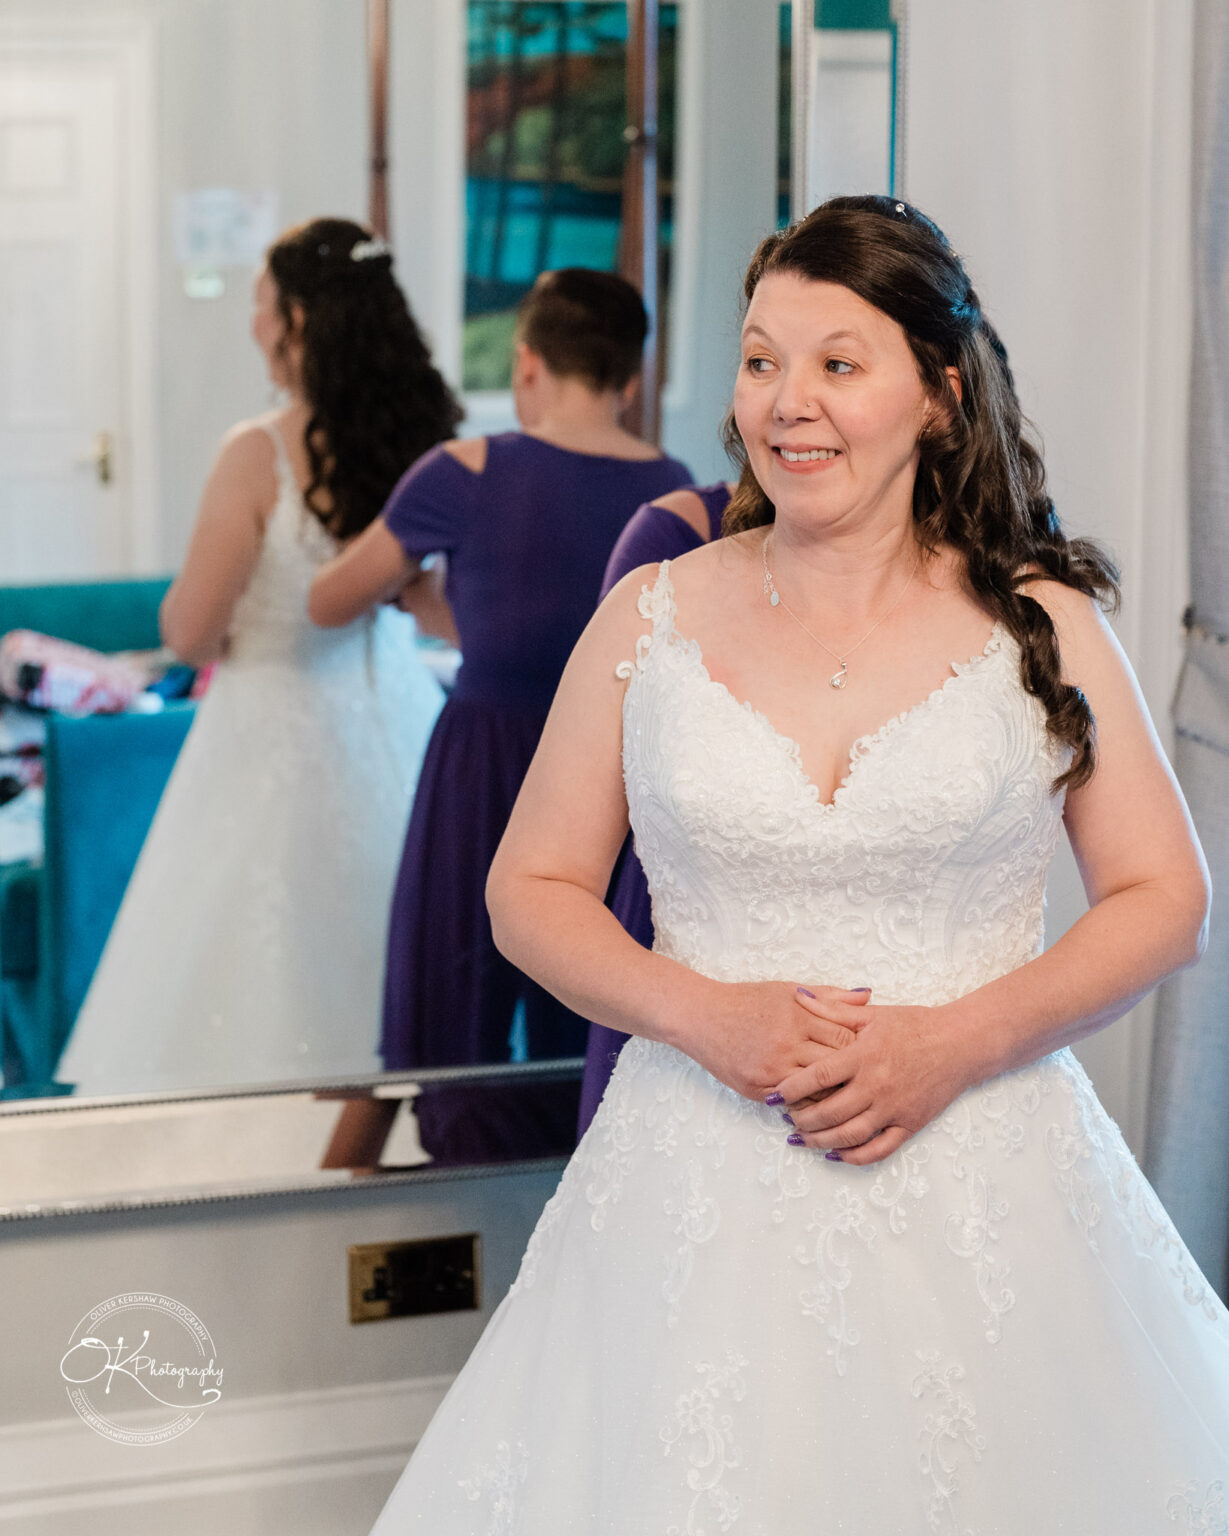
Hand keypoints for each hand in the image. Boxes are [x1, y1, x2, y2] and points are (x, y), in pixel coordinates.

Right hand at [678, 983, 873, 1102]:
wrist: (701, 1017)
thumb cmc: (747, 1001)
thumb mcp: (787, 990)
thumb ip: (829, 996)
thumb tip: (868, 996)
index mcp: (798, 1016)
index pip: (845, 1038)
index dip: (861, 1048)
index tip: (871, 1052)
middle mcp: (786, 1045)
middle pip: (835, 1068)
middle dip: (853, 1075)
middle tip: (866, 1079)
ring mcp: (771, 1069)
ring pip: (817, 1091)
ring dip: (832, 1094)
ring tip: (847, 1094)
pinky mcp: (757, 1088)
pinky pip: (793, 1104)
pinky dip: (808, 1103)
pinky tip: (817, 1101)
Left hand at [775, 996, 976, 1165]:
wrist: (960, 1043)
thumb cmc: (914, 1025)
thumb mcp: (871, 1014)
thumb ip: (832, 1009)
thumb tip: (798, 995)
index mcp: (864, 1055)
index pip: (818, 1076)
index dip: (791, 1088)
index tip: (773, 1095)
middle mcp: (877, 1085)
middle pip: (829, 1112)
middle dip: (801, 1119)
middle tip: (784, 1117)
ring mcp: (894, 1108)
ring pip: (849, 1135)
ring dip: (820, 1140)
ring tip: (802, 1138)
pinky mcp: (910, 1124)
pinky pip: (879, 1149)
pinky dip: (854, 1156)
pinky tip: (835, 1154)